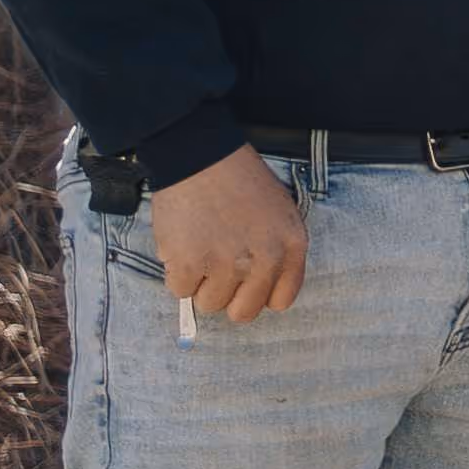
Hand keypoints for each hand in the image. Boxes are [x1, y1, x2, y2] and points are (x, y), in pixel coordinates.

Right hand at [143, 147, 306, 324]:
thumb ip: (274, 250)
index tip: (245, 285)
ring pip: (210, 303)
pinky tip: (182, 244)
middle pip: (244, 312)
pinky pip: (180, 290)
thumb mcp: (278, 212)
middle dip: (228, 296)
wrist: (201, 156)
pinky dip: (176, 272)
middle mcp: (265, 260)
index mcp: (291, 246)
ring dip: (200, 283)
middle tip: (216, 272)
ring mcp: (228, 265)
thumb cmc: (238, 179)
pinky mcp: (191, 264)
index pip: (281, 300)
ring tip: (200, 248)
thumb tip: (253, 288)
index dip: (258, 295)